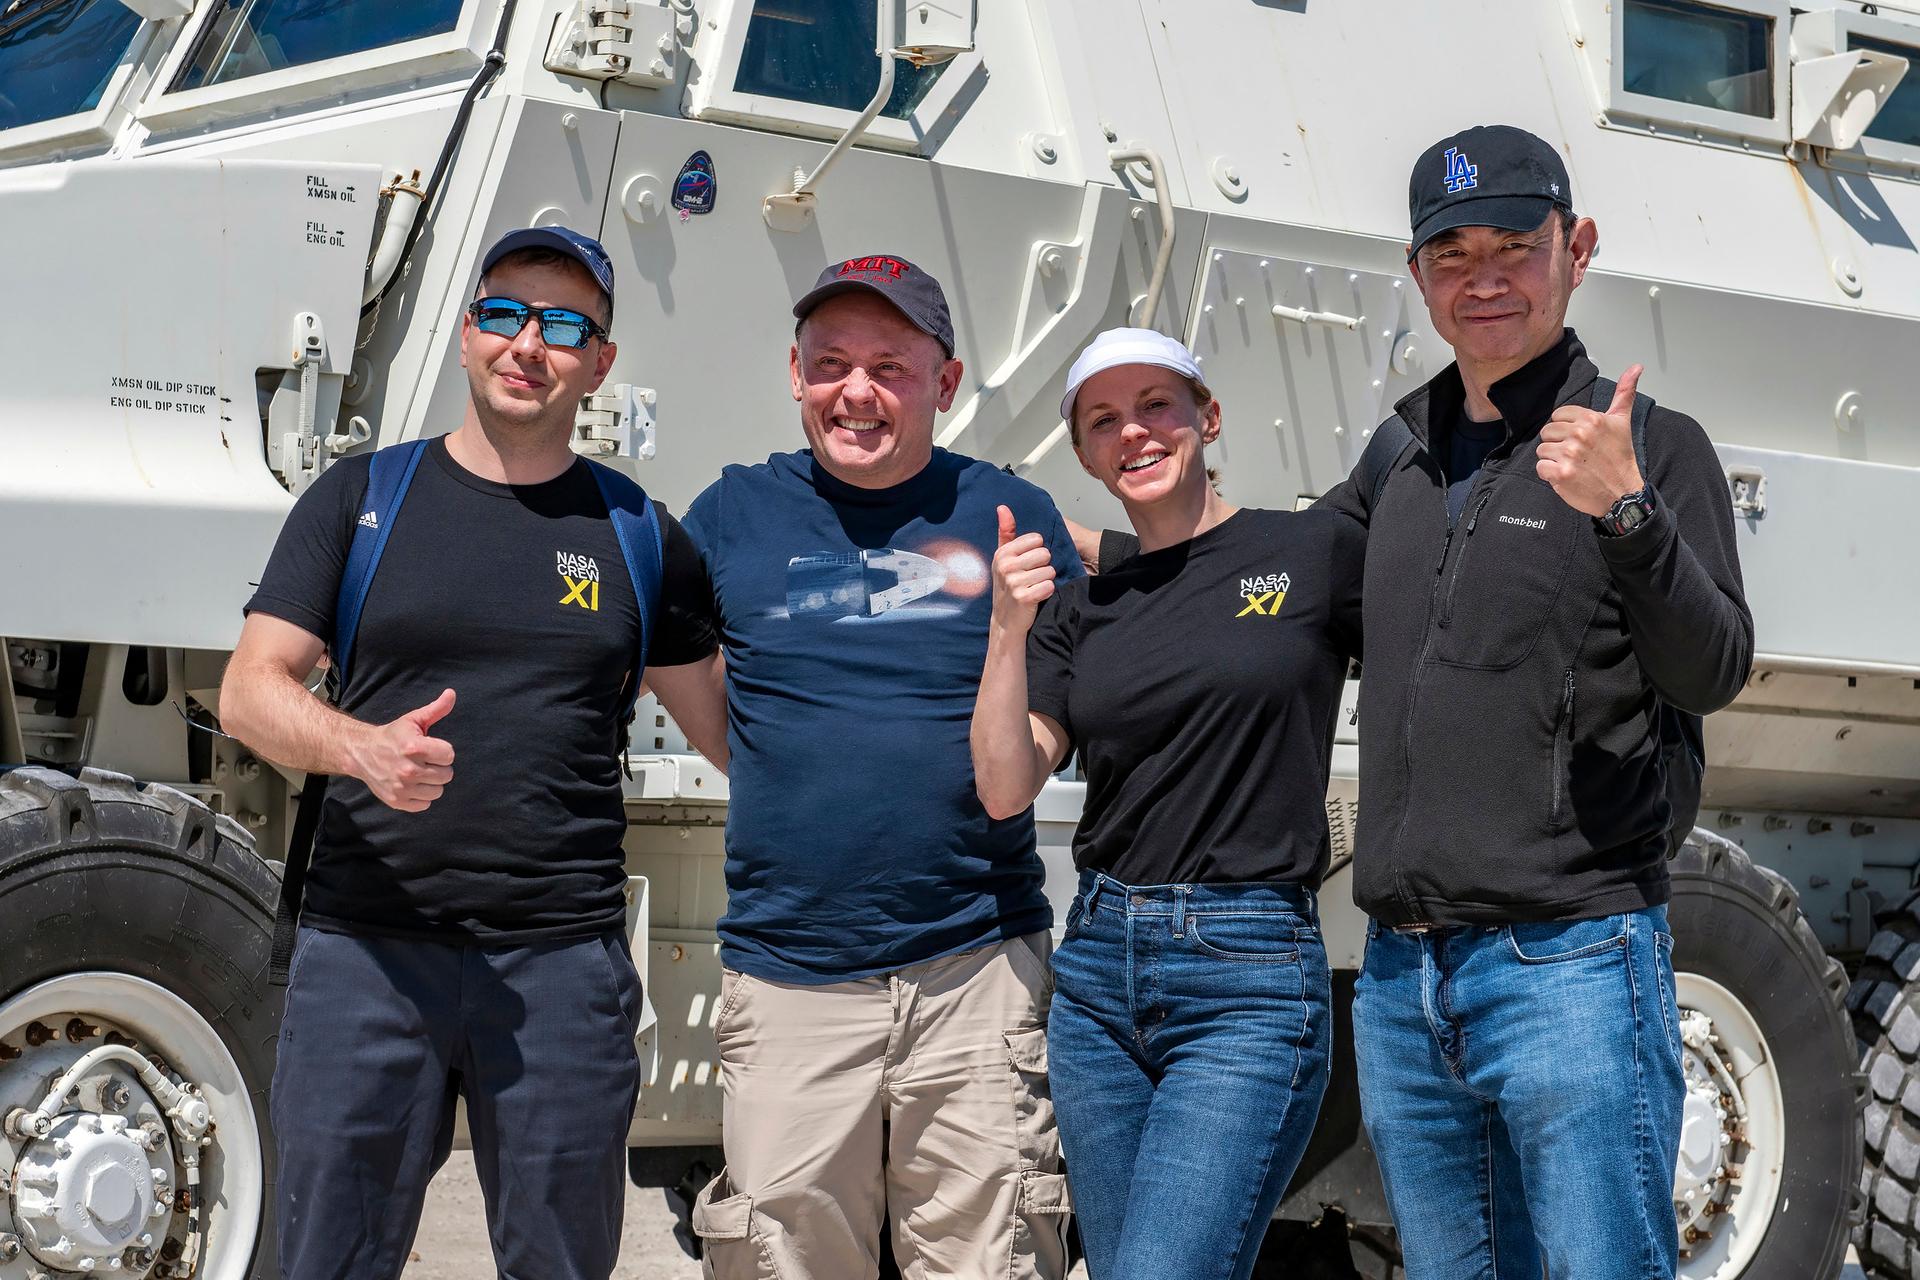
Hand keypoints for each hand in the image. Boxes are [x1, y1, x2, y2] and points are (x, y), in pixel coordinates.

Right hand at [351, 688, 456, 812]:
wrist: (362, 752)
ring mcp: (402, 787)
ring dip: (432, 782)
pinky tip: (412, 784)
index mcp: (414, 747)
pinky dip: (421, 796)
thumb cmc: (393, 735)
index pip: (449, 755)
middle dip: (439, 767)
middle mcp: (408, 769)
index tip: (431, 748)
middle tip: (425, 761)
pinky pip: (425, 804)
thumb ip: (436, 709)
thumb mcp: (413, 719)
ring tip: (420, 772)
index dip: (442, 751)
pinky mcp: (397, 801)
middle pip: (447, 775)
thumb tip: (452, 693)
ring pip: (438, 791)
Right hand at [991, 505, 1056, 631]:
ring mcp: (1014, 583)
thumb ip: (1006, 532)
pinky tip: (1037, 596)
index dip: (1037, 551)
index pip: (1036, 539)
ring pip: (1049, 571)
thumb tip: (1002, 507)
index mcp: (1002, 553)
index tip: (1028, 562)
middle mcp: (1006, 566)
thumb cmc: (1007, 585)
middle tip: (1032, 576)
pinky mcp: (1025, 598)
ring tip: (1033, 586)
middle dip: (1043, 565)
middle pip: (1045, 554)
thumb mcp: (1003, 558)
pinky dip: (1047, 592)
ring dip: (1046, 579)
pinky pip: (1049, 586)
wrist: (1004, 620)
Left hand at [1536, 365, 1645, 517]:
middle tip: (1576, 455)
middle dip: (1558, 444)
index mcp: (1591, 420)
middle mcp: (1579, 435)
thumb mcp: (1622, 422)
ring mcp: (1569, 455)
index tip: (1580, 440)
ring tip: (1573, 465)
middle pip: (1547, 432)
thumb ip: (1624, 393)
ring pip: (1542, 450)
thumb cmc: (1620, 458)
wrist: (1622, 493)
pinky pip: (1540, 468)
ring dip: (1553, 460)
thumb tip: (1635, 367)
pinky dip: (1549, 474)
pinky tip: (1566, 476)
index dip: (1566, 429)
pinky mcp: (1560, 474)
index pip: (1558, 416)